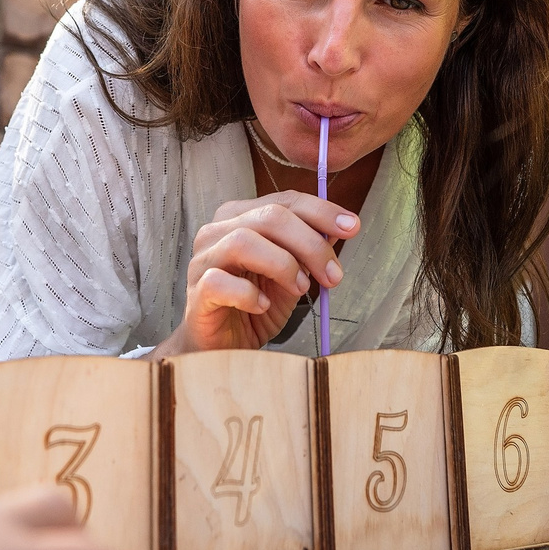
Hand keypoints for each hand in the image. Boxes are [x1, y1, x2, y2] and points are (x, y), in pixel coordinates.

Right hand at [157, 190, 361, 354]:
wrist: (223, 348)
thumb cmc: (255, 306)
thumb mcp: (291, 275)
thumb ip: (308, 249)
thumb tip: (340, 227)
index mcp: (240, 217)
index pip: (284, 200)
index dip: (321, 211)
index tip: (352, 227)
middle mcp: (217, 231)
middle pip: (269, 216)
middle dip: (310, 243)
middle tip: (332, 274)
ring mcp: (202, 261)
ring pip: (243, 241)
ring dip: (283, 264)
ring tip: (300, 289)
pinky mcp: (196, 293)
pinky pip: (221, 282)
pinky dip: (250, 294)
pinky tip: (264, 306)